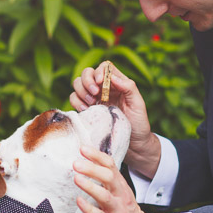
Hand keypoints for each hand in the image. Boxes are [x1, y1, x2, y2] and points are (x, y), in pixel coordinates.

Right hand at [70, 61, 159, 177]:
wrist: (133, 145)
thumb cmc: (138, 124)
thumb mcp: (138, 104)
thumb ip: (128, 87)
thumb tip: (112, 77)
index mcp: (117, 84)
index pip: (104, 67)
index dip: (99, 71)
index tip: (100, 82)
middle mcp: (103, 89)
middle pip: (87, 73)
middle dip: (87, 80)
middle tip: (94, 93)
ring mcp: (93, 99)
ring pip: (77, 84)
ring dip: (80, 91)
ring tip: (90, 103)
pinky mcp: (86, 110)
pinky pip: (74, 99)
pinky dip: (76, 102)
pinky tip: (85, 110)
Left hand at [73, 144, 144, 212]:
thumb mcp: (120, 193)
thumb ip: (108, 180)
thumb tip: (88, 163)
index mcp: (121, 185)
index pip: (111, 165)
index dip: (97, 156)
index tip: (82, 148)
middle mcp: (120, 196)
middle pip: (109, 177)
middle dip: (92, 168)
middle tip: (76, 163)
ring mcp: (117, 211)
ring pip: (105, 196)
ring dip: (90, 186)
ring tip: (76, 178)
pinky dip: (89, 208)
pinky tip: (78, 201)